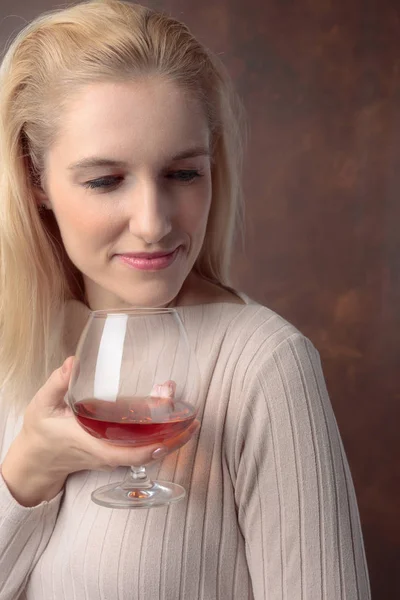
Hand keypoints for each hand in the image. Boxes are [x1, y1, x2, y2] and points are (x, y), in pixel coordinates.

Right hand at [1, 357, 198, 505]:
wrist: (36, 460)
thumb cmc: (41, 433)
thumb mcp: (42, 405)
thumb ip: (57, 383)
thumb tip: (74, 362)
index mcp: (94, 445)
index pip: (132, 454)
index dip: (159, 445)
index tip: (179, 428)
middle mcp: (109, 453)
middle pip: (150, 450)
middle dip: (173, 431)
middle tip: (182, 402)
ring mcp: (114, 454)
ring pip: (149, 448)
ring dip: (169, 429)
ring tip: (177, 399)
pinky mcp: (115, 450)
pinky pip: (142, 445)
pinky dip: (158, 430)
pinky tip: (163, 406)